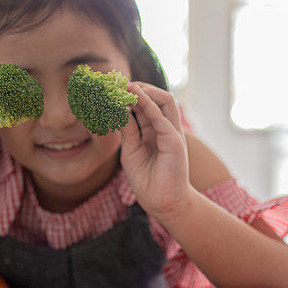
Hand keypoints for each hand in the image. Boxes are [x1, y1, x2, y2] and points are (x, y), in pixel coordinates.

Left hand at [120, 83, 193, 218]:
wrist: (162, 203)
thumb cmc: (148, 180)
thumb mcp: (131, 151)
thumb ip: (128, 131)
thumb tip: (118, 110)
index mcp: (156, 130)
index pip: (146, 104)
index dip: (131, 95)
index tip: (113, 89)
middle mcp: (166, 128)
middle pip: (158, 96)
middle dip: (140, 87)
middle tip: (119, 83)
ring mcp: (172, 133)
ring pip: (165, 100)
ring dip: (146, 91)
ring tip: (128, 87)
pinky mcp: (175, 142)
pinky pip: (162, 118)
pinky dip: (148, 105)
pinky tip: (135, 98)